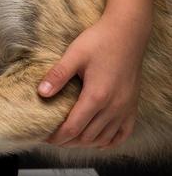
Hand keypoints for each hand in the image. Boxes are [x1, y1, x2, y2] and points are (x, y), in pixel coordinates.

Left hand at [37, 10, 150, 148]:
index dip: (57, 136)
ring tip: (70, 139)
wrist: (127, 32)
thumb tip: (41, 93)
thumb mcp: (74, 54)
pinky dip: (109, 141)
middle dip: (68, 141)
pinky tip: (98, 141)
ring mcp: (125, 109)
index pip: (73, 128)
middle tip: (54, 138)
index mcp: (96, 96)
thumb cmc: (100, 40)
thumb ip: (58, 75)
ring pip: (103, 138)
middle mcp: (113, 108)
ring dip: (86, 143)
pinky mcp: (132, 106)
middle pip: (87, 137)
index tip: (45, 137)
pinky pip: (123, 133)